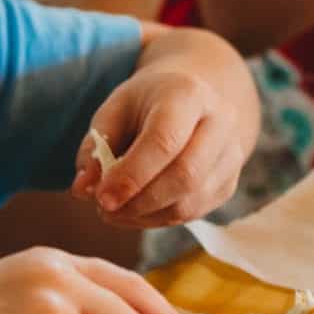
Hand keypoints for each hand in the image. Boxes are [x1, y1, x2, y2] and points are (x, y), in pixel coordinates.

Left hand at [71, 63, 247, 227]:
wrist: (191, 99)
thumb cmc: (146, 104)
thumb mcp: (114, 110)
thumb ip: (95, 147)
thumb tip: (82, 190)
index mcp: (187, 94)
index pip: (164, 140)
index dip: (132, 175)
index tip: (101, 198)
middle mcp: (220, 122)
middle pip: (186, 175)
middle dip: (139, 202)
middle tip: (105, 209)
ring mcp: (231, 154)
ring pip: (191, 202)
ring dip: (146, 216)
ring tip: (115, 211)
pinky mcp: (229, 182)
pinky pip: (194, 213)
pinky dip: (159, 219)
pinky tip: (136, 210)